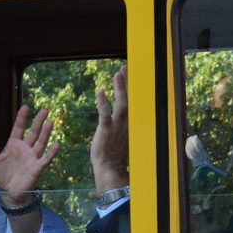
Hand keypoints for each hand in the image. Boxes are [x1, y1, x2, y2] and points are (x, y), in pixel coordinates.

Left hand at [0, 104, 57, 199]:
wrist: (8, 193)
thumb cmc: (1, 176)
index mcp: (14, 144)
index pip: (19, 128)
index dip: (22, 118)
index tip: (26, 107)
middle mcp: (25, 148)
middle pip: (33, 132)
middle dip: (38, 121)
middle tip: (45, 110)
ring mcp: (32, 157)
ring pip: (41, 143)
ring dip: (46, 133)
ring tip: (50, 122)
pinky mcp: (37, 168)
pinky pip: (45, 159)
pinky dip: (51, 152)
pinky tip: (57, 145)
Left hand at [90, 65, 127, 188]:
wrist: (109, 167)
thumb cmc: (114, 151)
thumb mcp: (122, 133)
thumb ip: (123, 120)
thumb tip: (123, 109)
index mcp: (130, 121)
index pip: (132, 99)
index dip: (131, 85)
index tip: (130, 71)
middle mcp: (127, 122)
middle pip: (130, 97)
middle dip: (128, 81)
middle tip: (126, 65)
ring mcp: (117, 126)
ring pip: (121, 103)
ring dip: (119, 88)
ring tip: (117, 73)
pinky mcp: (107, 131)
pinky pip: (105, 115)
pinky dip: (103, 103)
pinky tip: (100, 91)